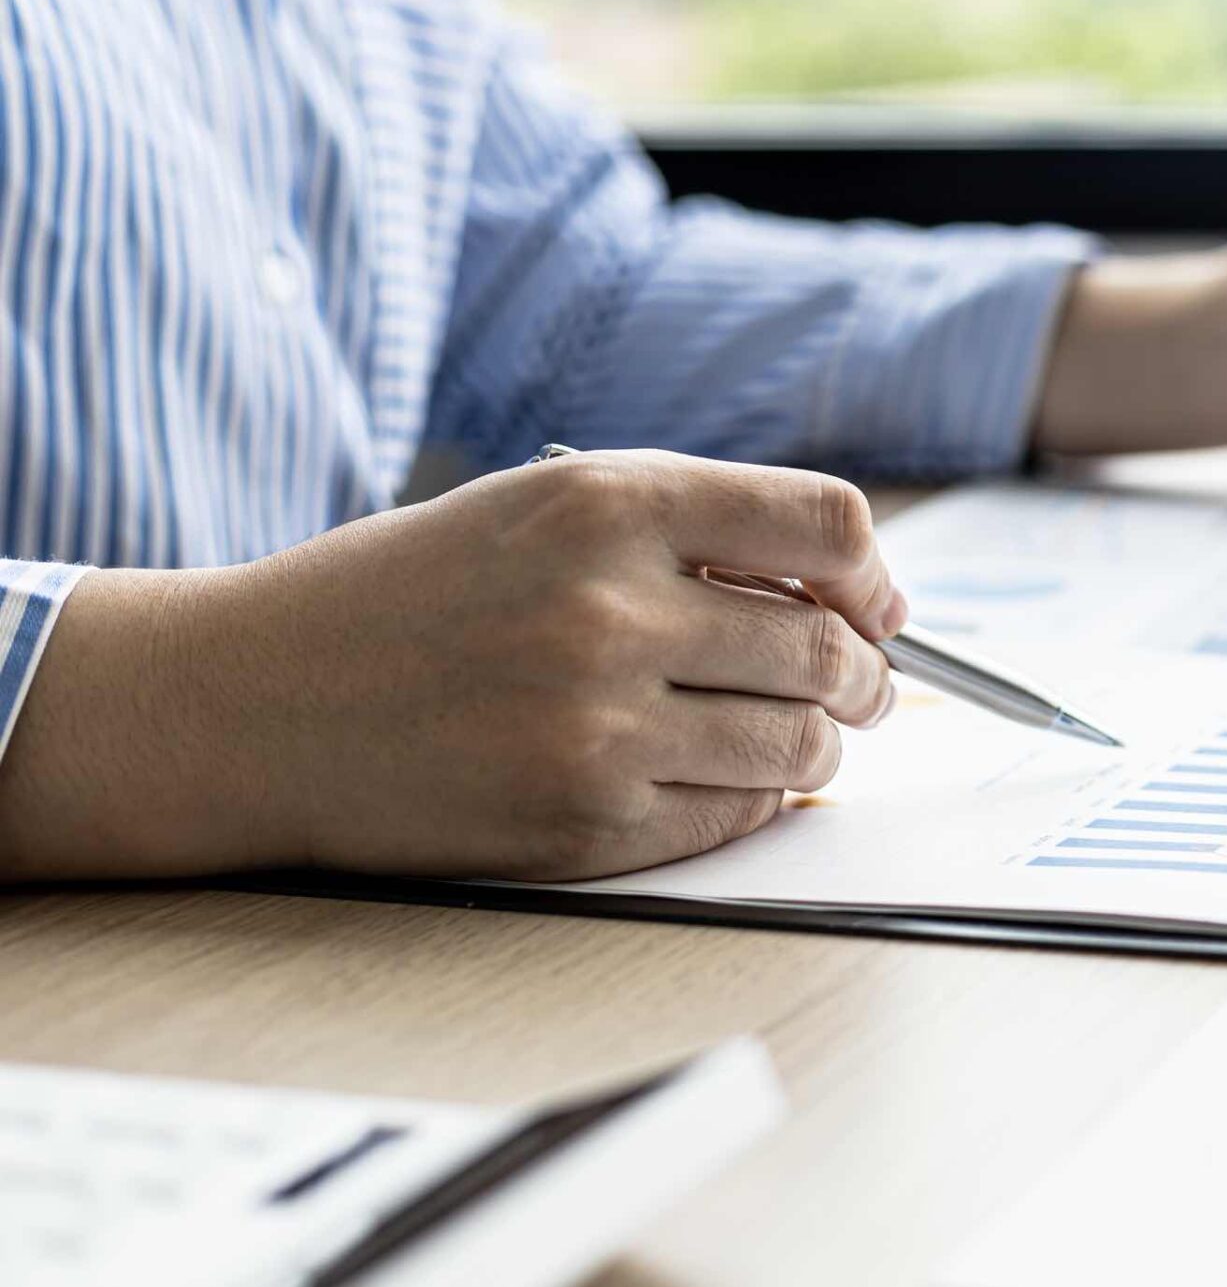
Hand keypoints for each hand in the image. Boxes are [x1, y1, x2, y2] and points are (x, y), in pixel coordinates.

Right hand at [0, 451, 907, 881]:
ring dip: (823, 743)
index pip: (825, 523)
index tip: (876, 601)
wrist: (252, 702)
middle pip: (826, 644)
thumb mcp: (540, 510)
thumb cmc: (409, 596)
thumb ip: (687, 532)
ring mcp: (599, 723)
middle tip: (866, 687)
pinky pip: (734, 816)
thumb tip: (847, 589)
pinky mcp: (582, 821)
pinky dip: (761, 801)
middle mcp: (611, 607)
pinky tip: (742, 782)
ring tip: (810, 736)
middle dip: (866, 674)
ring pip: (798, 740)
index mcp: (606, 503)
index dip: (873, 570)